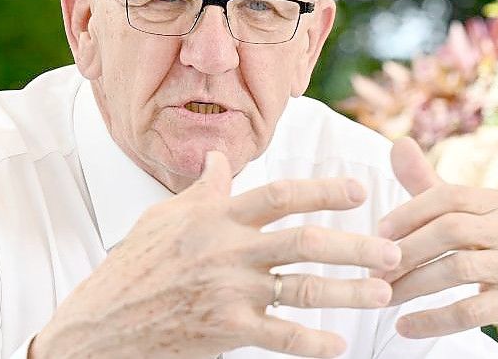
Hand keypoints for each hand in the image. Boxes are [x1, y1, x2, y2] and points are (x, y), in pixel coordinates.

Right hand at [30, 151, 402, 358]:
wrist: (104, 321)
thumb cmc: (133, 264)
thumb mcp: (164, 216)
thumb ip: (201, 189)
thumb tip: (216, 157)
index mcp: (216, 216)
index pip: (280, 194)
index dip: (323, 189)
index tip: (359, 189)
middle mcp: (229, 249)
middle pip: (304, 241)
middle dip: (354, 245)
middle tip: (393, 250)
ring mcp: (229, 291)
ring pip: (302, 288)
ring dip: (347, 291)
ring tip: (382, 293)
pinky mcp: (226, 330)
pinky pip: (280, 337)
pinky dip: (312, 343)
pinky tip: (339, 346)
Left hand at [375, 137, 497, 345]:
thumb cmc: (494, 240)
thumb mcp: (468, 210)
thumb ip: (429, 182)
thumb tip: (398, 143)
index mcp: (494, 201)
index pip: (446, 197)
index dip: (409, 213)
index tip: (378, 232)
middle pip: (449, 231)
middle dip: (406, 250)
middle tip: (374, 269)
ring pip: (456, 270)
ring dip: (413, 285)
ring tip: (383, 296)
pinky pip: (469, 312)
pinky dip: (433, 321)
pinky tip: (405, 326)